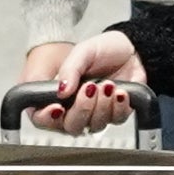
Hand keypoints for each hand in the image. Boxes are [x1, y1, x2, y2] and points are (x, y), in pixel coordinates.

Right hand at [18, 29, 141, 135]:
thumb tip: (62, 90)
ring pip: (95, 126)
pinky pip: (116, 120)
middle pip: (71, 126)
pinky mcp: (117, 113)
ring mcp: (96, 113)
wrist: (129, 48)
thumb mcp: (82, 52)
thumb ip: (69, 70)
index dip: (47, 118)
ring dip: (102, 105)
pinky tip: (120, 92)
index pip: (44, 118)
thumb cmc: (102, 50)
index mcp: (59, 96)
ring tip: (107, 84)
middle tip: (89, 88)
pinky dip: (119, 106)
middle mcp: (75, 109)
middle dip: (81, 109)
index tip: (58, 107)